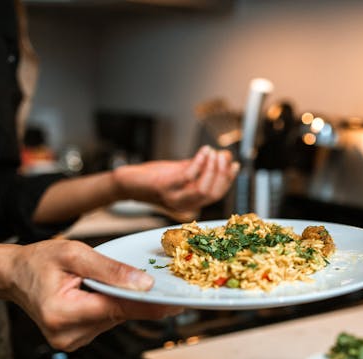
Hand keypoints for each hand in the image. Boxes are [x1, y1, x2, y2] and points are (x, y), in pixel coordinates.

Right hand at [8, 239, 182, 350]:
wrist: (13, 275)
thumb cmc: (38, 261)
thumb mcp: (75, 254)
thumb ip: (111, 270)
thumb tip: (144, 283)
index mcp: (63, 313)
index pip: (118, 309)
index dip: (149, 305)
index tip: (176, 303)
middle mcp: (68, 334)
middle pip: (119, 315)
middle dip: (132, 297)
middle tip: (146, 279)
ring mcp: (72, 341)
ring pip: (114, 319)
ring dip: (118, 300)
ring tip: (99, 281)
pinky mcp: (76, 340)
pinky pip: (105, 321)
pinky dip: (108, 306)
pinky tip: (96, 293)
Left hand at [112, 145, 238, 212]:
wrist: (128, 182)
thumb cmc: (154, 178)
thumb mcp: (181, 173)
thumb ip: (200, 168)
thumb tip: (223, 156)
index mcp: (190, 203)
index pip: (216, 195)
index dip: (228, 180)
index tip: (233, 164)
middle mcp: (184, 205)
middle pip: (213, 194)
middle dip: (222, 174)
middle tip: (224, 156)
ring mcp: (174, 198)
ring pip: (203, 189)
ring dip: (212, 169)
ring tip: (214, 153)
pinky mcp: (165, 188)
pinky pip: (188, 176)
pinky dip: (199, 162)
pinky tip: (203, 151)